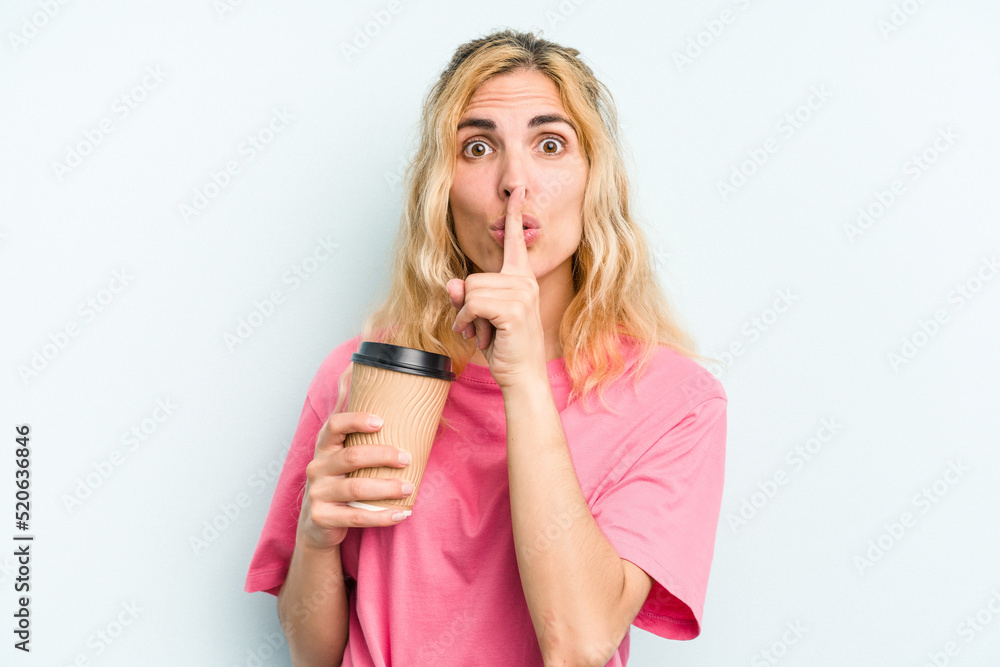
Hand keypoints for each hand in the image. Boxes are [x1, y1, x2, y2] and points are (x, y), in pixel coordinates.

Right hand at [297, 411, 412, 550]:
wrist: (317, 523)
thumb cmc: (339, 480)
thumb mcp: (340, 453)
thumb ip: (353, 425)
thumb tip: (368, 383)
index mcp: (324, 447)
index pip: (334, 425)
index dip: (356, 420)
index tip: (381, 422)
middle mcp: (317, 467)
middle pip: (352, 456)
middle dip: (384, 456)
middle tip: (408, 459)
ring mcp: (317, 493)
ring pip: (356, 488)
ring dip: (387, 487)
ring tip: (409, 487)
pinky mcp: (322, 517)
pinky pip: (356, 517)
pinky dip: (381, 517)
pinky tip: (400, 514)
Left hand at [447, 185, 546, 388]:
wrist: (522, 376)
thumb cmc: (504, 347)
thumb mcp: (479, 317)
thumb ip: (466, 296)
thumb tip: (451, 283)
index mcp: (520, 278)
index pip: (515, 241)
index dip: (513, 215)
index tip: (517, 190)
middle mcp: (524, 282)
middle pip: (473, 276)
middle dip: (468, 305)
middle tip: (482, 327)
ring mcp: (521, 294)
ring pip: (470, 290)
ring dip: (467, 316)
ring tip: (484, 332)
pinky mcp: (513, 309)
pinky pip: (472, 304)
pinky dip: (467, 321)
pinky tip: (480, 335)